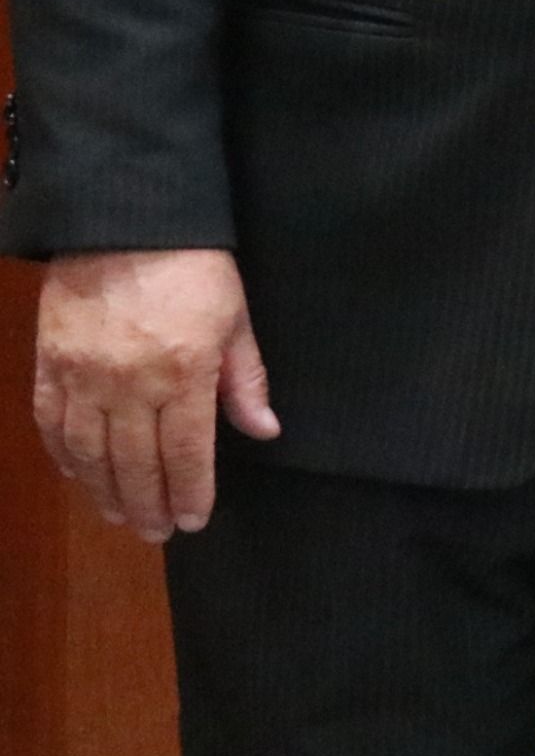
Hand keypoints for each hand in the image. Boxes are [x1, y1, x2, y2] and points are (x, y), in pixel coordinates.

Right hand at [30, 248, 279, 540]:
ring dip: (103, 491)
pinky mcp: (48, 364)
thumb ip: (246, 381)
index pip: (185, 453)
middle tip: (156, 534)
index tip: (193, 521)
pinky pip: (51, 424)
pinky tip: (78, 475)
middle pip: (135, 463)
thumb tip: (264, 431)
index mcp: (182, 374)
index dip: (190, 493)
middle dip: (147, 504)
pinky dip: (64, 458)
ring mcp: (82, 377)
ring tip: (120, 516)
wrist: (124, 222)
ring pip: (88, 453)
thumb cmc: (194, 267)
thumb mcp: (236, 319)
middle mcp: (128, 385)